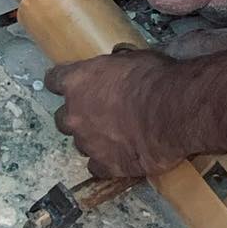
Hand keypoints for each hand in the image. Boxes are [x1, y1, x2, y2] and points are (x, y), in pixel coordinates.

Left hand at [45, 50, 186, 177]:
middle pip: (63, 118)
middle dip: (78, 117)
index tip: (68, 85)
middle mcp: (74, 114)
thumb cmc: (154, 81)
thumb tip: (118, 69)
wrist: (172, 112)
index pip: (54, 80)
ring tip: (117, 136)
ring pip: (81, 144)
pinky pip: (97, 167)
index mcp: (77, 81)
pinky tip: (121, 157)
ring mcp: (87, 143)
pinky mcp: (105, 166)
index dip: (62, 83)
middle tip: (99, 114)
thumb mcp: (131, 59)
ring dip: (94, 140)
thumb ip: (113, 69)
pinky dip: (107, 163)